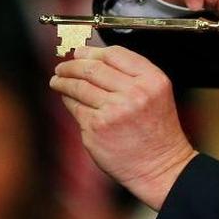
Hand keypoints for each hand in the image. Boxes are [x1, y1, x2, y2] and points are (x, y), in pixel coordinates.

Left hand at [50, 45, 196, 209]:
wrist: (160, 166)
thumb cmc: (157, 132)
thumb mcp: (156, 95)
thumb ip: (131, 76)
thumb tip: (90, 59)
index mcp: (152, 80)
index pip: (114, 54)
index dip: (92, 51)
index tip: (80, 53)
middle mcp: (135, 93)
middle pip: (92, 68)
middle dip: (72, 65)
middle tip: (62, 67)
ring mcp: (114, 110)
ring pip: (79, 86)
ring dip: (63, 81)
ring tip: (57, 81)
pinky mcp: (96, 128)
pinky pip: (75, 107)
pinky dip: (68, 101)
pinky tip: (67, 99)